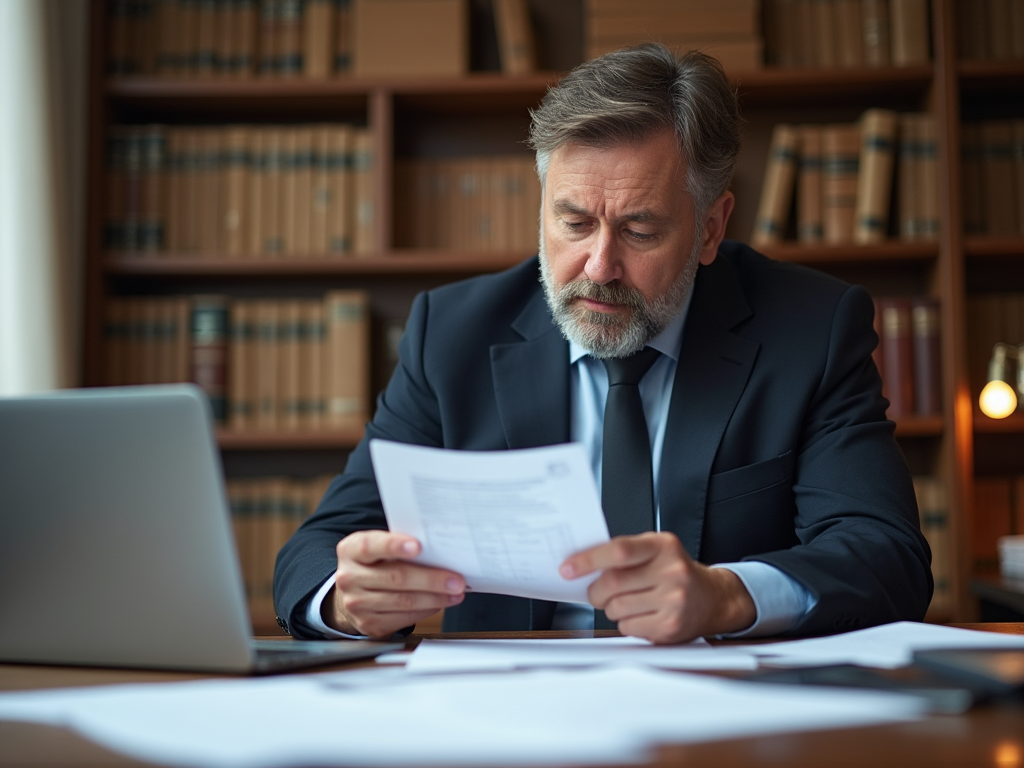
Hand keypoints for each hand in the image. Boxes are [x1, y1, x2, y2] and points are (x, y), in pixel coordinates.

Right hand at [323, 530, 464, 638]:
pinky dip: (427, 610)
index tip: (418, 546)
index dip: (394, 545)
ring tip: (455, 592)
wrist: (353, 592)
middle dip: (431, 579)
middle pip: (395, 577)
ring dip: (435, 598)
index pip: (370, 546)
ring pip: (404, 601)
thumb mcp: (378, 548)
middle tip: (456, 579)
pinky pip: (404, 618)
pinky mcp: (368, 624)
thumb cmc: (375, 563)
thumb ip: (400, 546)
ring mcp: (356, 603)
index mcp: (351, 550)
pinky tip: (440, 603)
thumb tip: (438, 550)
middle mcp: (349, 577)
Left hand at [559, 532, 755, 643]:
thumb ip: (625, 553)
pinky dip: (626, 623)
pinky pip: (628, 627)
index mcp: (663, 545)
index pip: (619, 550)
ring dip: (612, 608)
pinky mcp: (671, 625)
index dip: (588, 560)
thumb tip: (582, 565)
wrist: (713, 598)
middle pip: (612, 583)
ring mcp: (674, 599)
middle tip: (598, 592)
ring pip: (617, 608)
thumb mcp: (656, 550)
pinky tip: (642, 614)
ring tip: (629, 602)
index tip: (568, 568)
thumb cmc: (675, 571)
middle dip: (596, 591)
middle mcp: (672, 570)